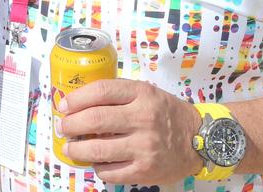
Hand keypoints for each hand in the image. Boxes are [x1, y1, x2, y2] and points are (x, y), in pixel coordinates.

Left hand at [58, 79, 203, 184]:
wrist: (199, 140)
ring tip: (71, 148)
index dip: (76, 98)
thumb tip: (79, 101)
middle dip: (70, 124)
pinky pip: (109, 171)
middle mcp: (143, 118)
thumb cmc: (167, 114)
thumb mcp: (148, 93)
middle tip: (63, 127)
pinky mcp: (145, 170)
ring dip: (76, 149)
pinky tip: (96, 161)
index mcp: (143, 94)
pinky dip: (97, 167)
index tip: (64, 105)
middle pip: (94, 119)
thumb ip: (119, 94)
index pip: (101, 91)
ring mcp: (144, 146)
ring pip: (97, 149)